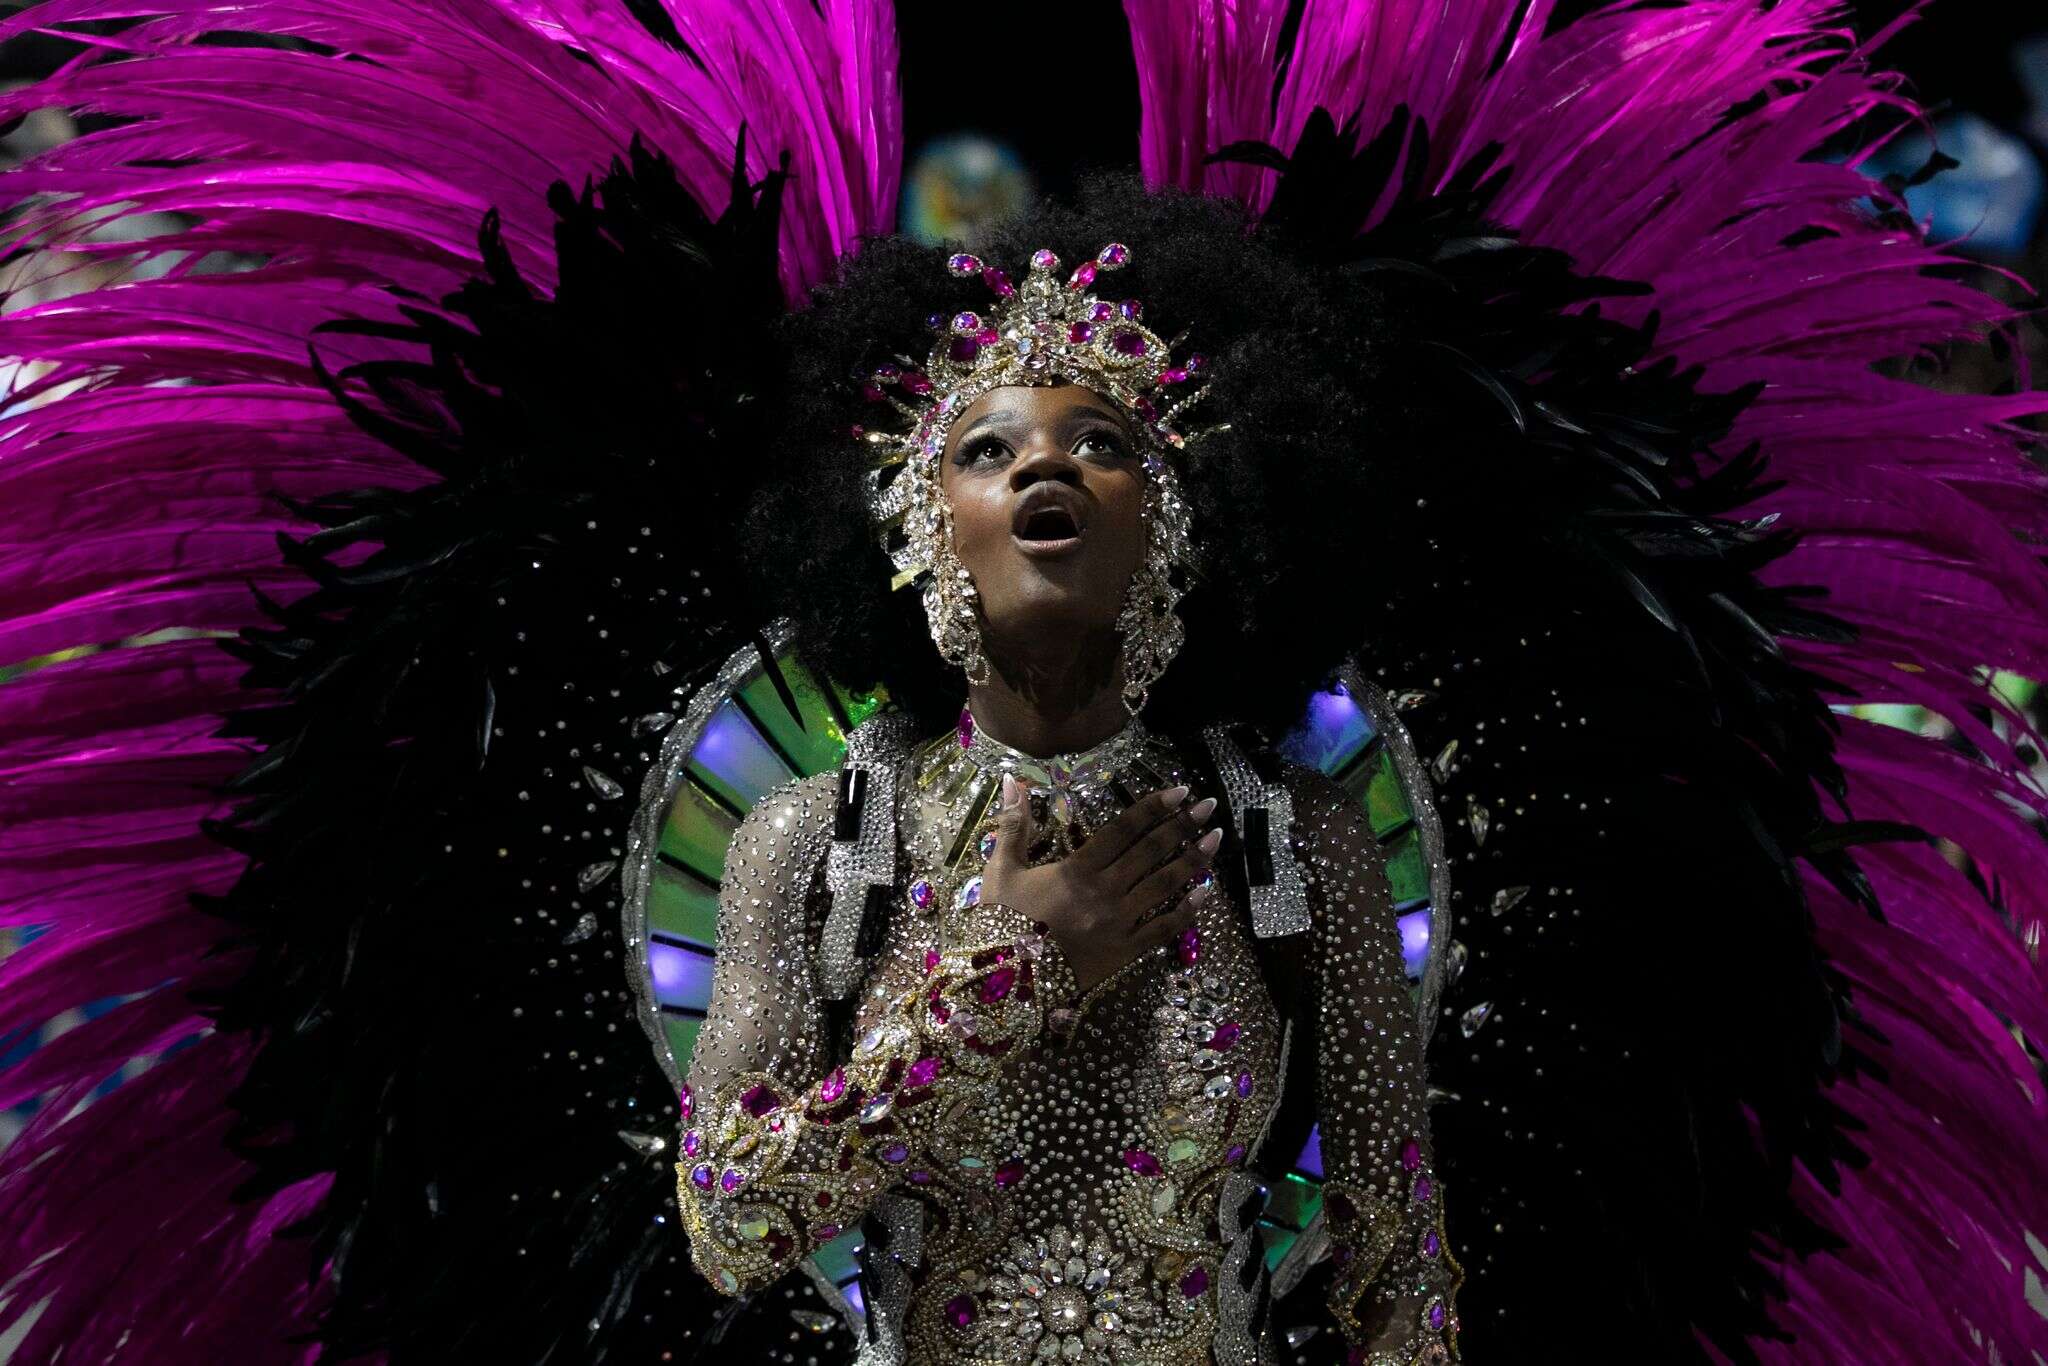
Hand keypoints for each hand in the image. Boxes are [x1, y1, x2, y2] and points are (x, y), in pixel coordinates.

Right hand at [980, 775, 1222, 991]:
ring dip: (1192, 861)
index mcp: (1076, 870)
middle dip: (1182, 827)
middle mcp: (1104, 891)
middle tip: (1208, 807)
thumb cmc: (1000, 922)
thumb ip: (1013, 825)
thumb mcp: (1001, 871)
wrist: (1005, 981)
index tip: (1180, 791)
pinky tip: (1205, 893)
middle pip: (1151, 852)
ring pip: (1163, 886)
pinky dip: (1187, 911)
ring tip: (1215, 841)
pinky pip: (1163, 929)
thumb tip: (1013, 781)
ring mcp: (1118, 923)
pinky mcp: (1125, 952)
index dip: (1153, 808)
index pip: (1123, 830)